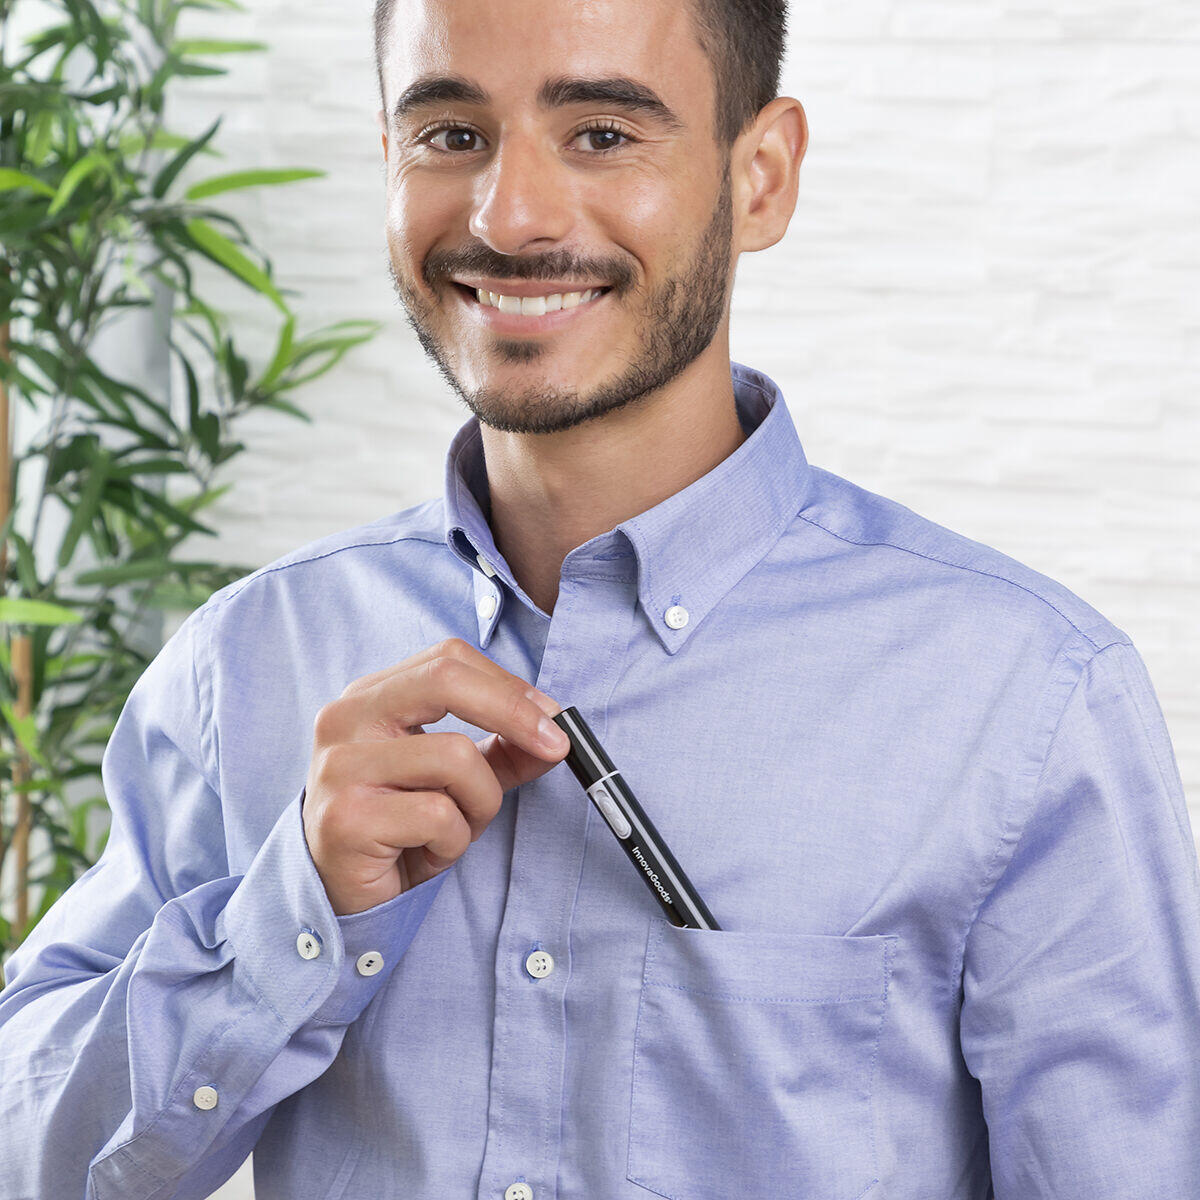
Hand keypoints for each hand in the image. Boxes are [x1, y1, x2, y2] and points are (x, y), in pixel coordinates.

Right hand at [302, 637, 570, 914]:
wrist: (339, 891)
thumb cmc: (399, 825)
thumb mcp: (458, 778)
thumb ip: (503, 749)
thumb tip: (556, 732)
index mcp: (371, 696)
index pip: (448, 658)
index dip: (509, 685)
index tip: (552, 717)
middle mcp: (346, 718)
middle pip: (445, 681)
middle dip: (514, 713)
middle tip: (555, 746)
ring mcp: (339, 766)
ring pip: (455, 757)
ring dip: (481, 802)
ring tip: (457, 827)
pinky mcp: (345, 818)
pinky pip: (438, 816)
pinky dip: (454, 841)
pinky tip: (427, 852)